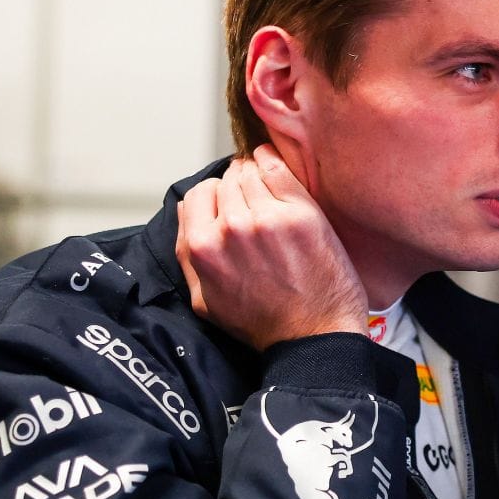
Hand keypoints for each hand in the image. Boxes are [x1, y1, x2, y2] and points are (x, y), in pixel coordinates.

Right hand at [175, 145, 367, 350]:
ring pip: (251, 173)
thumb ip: (188, 255)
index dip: (213, 197)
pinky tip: (271, 162)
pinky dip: (271, 161)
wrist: (314, 337)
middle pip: (226, 182)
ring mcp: (267, 218)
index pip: (197, 195)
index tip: (227, 202)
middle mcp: (231, 228)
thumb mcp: (205, 300)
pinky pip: (278, 169)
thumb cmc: (262, 323)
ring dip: (255, 175)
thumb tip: (185, 214)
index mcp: (202, 247)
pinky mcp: (301, 215)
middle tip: (252, 197)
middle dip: (236, 187)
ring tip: (265, 186)